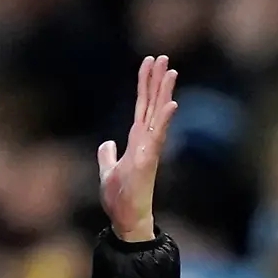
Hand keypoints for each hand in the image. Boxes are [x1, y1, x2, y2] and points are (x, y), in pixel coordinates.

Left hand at [97, 56, 177, 241]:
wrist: (125, 219)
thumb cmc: (119, 198)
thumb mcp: (107, 171)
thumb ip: (108, 155)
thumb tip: (107, 144)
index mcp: (135, 141)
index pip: (141, 107)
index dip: (144, 85)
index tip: (149, 64)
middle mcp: (145, 142)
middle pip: (150, 105)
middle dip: (156, 81)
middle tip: (162, 57)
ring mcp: (148, 150)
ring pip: (156, 116)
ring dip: (164, 93)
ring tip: (170, 71)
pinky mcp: (147, 162)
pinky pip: (157, 137)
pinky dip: (163, 120)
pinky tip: (171, 104)